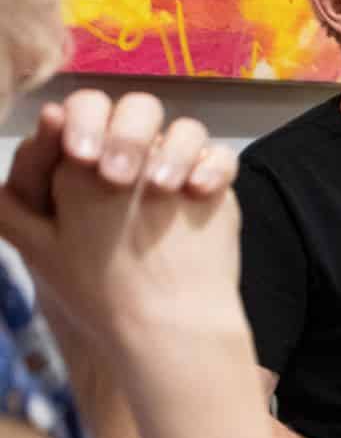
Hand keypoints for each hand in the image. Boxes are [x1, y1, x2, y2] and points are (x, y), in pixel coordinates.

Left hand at [5, 92, 237, 380]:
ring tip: (162, 188)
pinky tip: (198, 191)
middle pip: (137, 110)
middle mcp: (132, 153)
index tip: (80, 156)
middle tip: (118, 177)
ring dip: (174, 148)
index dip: (83, 123)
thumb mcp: (39, 240)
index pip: (85, 113)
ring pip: (184, 129)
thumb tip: (46, 118)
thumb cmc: (92, 285)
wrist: (157, 327)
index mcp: (88, 156)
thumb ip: (23, 187)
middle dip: (127, 135)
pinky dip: (213, 166)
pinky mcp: (209, 182)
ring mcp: (174, 167)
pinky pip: (221, 156)